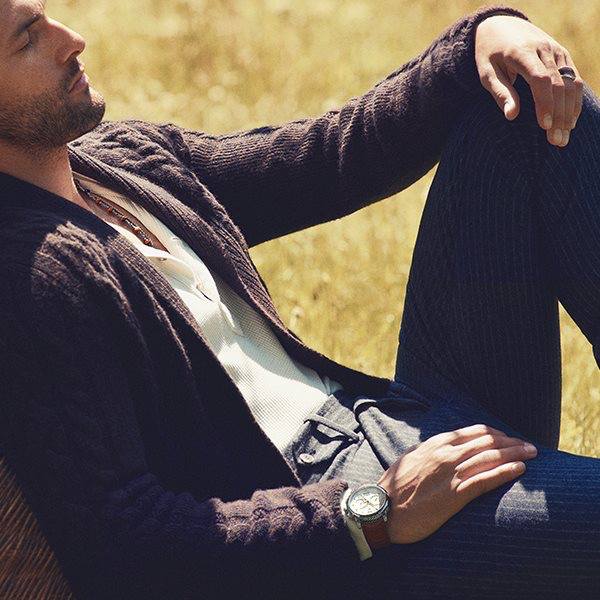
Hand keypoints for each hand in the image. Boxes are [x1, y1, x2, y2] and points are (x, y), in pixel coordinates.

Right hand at [377, 424, 536, 543]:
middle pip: (487, 442)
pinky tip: (519, 471)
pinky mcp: (454, 495)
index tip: (509, 439)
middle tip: (528, 446)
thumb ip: (430, 451)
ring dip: (514, 454)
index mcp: (436, 444)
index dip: (496, 434)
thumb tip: (444, 447)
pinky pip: (485, 480)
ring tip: (531, 456)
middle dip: (511, 442)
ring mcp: (450, 473)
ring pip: (490, 457)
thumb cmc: (395, 487)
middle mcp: (445, 454)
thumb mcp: (411, 458)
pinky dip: (505, 473)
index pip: (474, 432)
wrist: (382, 509)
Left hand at [475, 15, 583, 146]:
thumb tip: (511, 116)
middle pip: (558, 84)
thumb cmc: (489, 54)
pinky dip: (574, 100)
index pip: (540, 79)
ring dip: (570, 111)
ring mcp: (557, 50)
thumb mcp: (486, 72)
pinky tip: (570, 121)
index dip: (545, 103)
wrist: (501, 25)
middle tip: (556, 141)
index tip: (545, 126)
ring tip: (564, 137)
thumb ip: (500, 92)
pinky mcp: (563, 54)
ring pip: (571, 82)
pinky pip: (574, 78)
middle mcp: (544, 49)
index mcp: (522, 52)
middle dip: (559, 114)